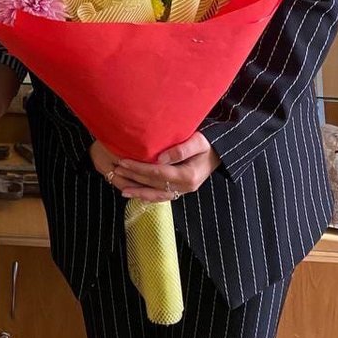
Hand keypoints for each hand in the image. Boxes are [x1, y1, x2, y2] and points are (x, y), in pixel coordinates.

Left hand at [96, 132, 219, 201]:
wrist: (221, 152)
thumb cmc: (208, 143)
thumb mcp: (198, 141)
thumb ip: (181, 149)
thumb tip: (160, 158)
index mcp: (188, 176)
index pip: (157, 173)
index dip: (139, 168)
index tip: (123, 161)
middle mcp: (185, 187)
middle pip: (154, 184)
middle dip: (134, 177)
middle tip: (117, 169)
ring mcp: (183, 191)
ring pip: (157, 195)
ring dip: (139, 192)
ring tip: (122, 189)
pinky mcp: (181, 191)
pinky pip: (162, 196)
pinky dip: (149, 197)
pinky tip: (138, 195)